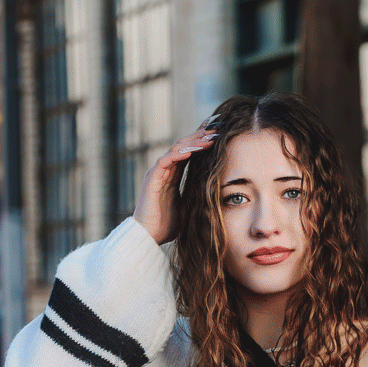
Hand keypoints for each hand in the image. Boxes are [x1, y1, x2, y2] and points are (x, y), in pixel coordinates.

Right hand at [133, 129, 216, 245]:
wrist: (149, 236)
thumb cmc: (168, 225)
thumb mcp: (189, 206)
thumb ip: (197, 195)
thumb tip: (218, 192)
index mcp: (173, 176)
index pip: (188, 153)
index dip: (201, 143)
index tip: (218, 136)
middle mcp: (165, 171)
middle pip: (183, 147)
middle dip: (199, 137)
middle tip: (216, 130)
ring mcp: (157, 174)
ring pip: (175, 150)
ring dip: (192, 143)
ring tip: (208, 139)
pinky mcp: (152, 179)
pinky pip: (165, 161)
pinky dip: (177, 154)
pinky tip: (191, 150)